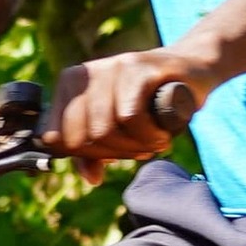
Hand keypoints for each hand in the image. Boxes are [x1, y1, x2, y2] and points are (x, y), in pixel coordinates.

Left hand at [50, 47, 213, 163]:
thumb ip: (95, 152)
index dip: (85, 155)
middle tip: (138, 150)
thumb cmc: (149, 102)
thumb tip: (90, 178)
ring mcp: (111, 67)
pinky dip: (148, 136)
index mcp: (69, 85)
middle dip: (113, 153)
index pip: (55, 137)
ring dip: (134, 147)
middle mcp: (85, 74)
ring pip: (104, 129)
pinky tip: (161, 135)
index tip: (111, 154)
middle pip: (81, 137)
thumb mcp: (117, 127)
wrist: (189, 70)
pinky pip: (130, 116)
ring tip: (152, 142)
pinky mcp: (138, 68)